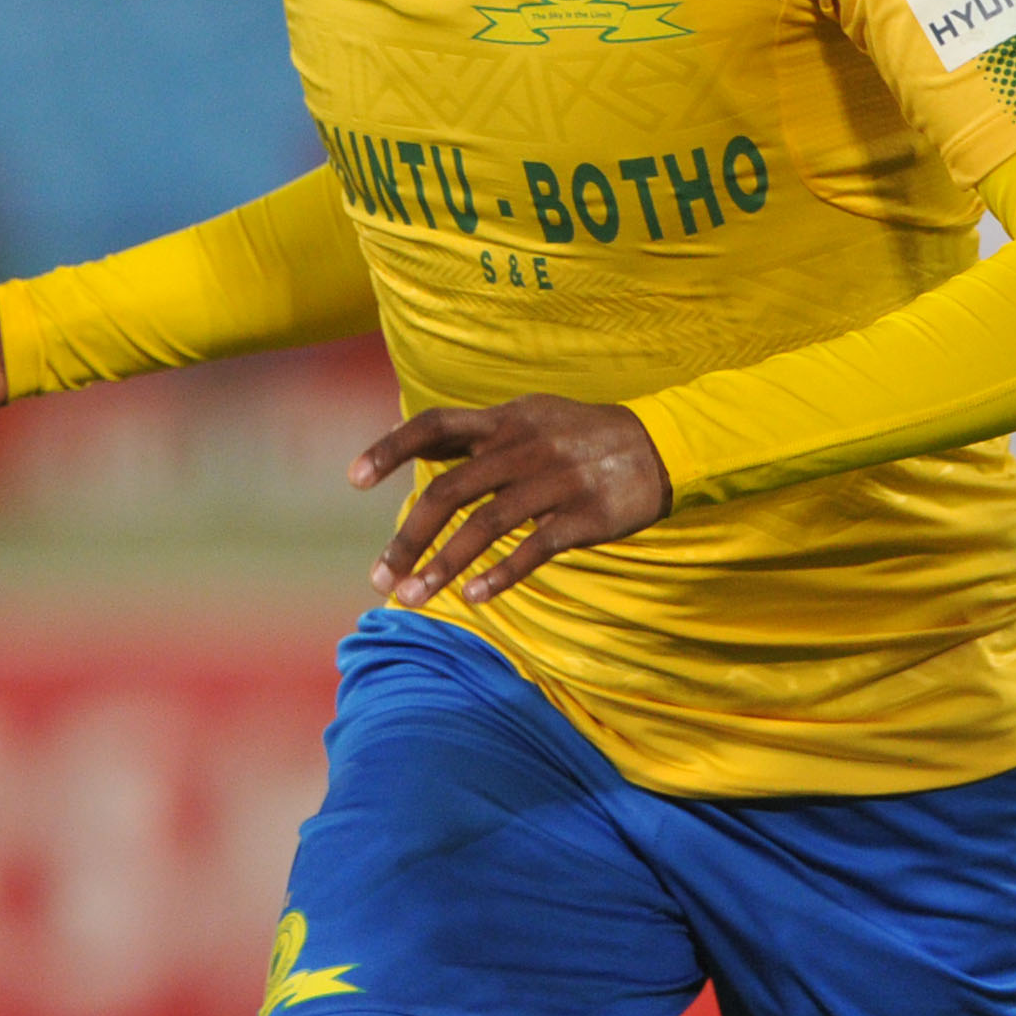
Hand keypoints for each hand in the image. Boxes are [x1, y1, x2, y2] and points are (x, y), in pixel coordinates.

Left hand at [354, 395, 672, 611]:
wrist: (661, 446)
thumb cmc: (580, 435)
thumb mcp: (529, 416)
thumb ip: (478, 431)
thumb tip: (421, 443)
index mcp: (502, 422)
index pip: (434, 426)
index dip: (391, 448)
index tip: (354, 479)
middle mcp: (521, 448)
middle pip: (449, 491)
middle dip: (408, 539)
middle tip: (379, 578)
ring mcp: (553, 482)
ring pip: (484, 526)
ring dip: (443, 567)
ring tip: (411, 599)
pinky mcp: (583, 516)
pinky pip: (534, 548)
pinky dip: (501, 573)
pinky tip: (475, 597)